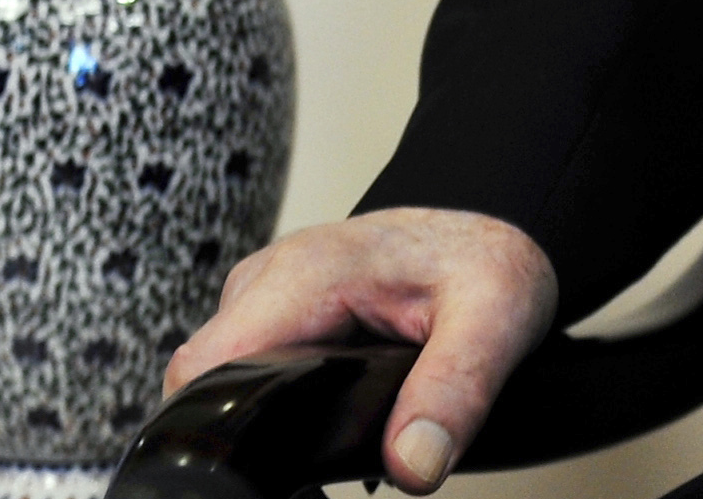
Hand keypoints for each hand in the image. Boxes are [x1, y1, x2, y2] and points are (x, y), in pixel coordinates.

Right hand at [162, 208, 558, 493]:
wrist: (492, 231)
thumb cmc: (489, 262)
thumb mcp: (497, 320)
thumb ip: (456, 390)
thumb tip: (413, 464)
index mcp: (306, 273)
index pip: (206, 367)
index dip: (218, 427)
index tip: (263, 471)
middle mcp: (269, 279)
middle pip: (205, 381)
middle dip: (245, 432)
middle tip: (315, 466)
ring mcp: (265, 296)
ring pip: (223, 378)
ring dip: (261, 417)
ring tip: (327, 444)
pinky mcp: (275, 316)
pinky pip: (246, 368)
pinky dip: (272, 400)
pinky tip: (318, 424)